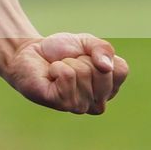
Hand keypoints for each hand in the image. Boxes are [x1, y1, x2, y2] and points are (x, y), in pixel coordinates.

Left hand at [0, 32, 127, 114]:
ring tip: (58, 69)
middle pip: (103, 72)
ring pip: (83, 73)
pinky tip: (50, 74)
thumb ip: (104, 49)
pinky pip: (67, 75)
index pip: (120, 70)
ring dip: (67, 63)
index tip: (86, 57)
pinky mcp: (60, 103)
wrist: (30, 51)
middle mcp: (98, 103)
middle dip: (83, 59)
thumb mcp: (87, 42)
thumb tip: (106, 67)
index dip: (100, 55)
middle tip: (69, 63)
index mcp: (110, 90)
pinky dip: (56, 67)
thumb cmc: (60, 50)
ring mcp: (80, 106)